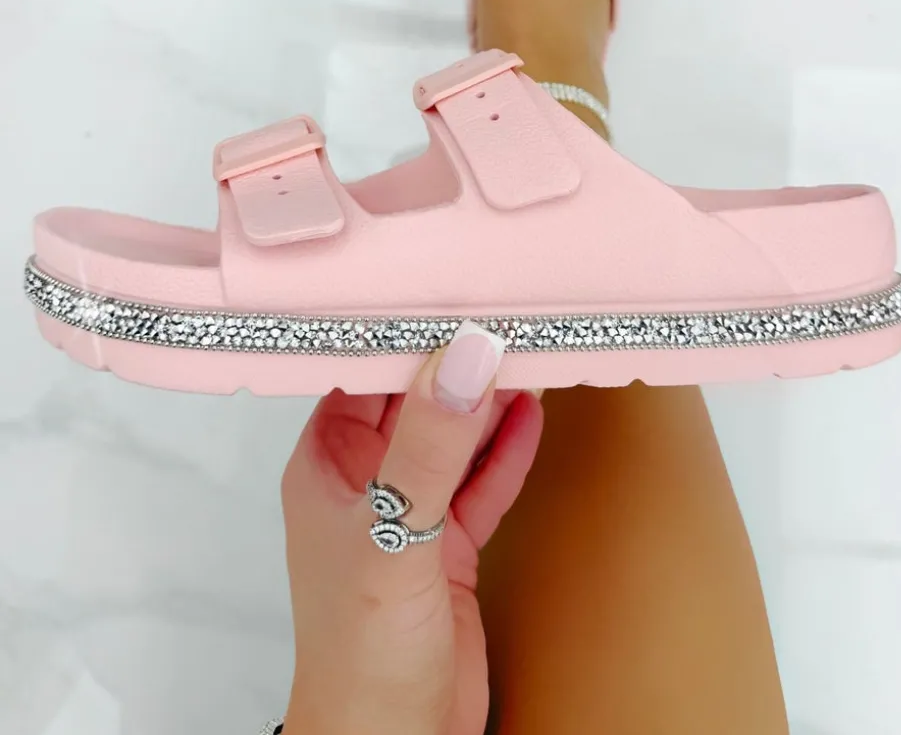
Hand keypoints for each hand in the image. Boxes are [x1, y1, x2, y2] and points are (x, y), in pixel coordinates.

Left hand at [281, 321, 543, 734]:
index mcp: (326, 465)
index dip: (409, 331)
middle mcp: (365, 480)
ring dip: (490, 400)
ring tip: (530, 347)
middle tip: (508, 311)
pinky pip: (483, 480)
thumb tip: (464, 355)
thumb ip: (431, 446)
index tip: (454, 289)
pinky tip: (532, 413)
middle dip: (458, 359)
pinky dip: (508, 448)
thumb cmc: (360, 653)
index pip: (364, 373)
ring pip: (455, 437)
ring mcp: (409, 512)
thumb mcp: (395, 535)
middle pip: (417, 399)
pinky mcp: (449, 544)